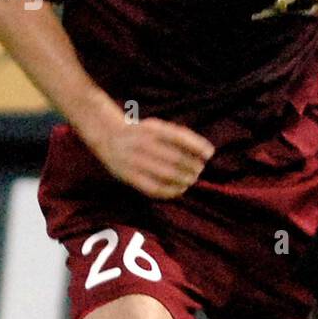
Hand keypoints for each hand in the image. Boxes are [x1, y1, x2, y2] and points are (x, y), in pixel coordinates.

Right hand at [87, 114, 214, 198]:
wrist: (108, 137)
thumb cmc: (142, 133)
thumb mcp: (157, 126)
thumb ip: (180, 136)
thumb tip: (207, 152)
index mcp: (152, 129)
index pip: (180, 137)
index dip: (198, 147)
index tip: (209, 154)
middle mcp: (143, 143)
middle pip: (176, 158)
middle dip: (193, 166)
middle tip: (199, 170)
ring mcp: (135, 161)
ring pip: (168, 174)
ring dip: (185, 180)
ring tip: (191, 180)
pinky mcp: (129, 176)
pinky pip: (154, 188)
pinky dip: (171, 191)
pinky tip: (179, 190)